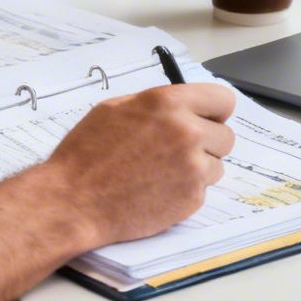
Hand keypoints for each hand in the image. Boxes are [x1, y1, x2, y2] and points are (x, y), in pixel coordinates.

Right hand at [42, 82, 235, 248]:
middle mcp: (187, 131)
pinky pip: (202, 189)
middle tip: (179, 150)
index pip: (223, 99)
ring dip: (198, 168)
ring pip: (217, 164)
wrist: (74, 201)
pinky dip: (186, 191)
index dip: (214, 111)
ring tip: (162, 172)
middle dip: (207, 142)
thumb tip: (180, 106)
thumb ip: (154, 104)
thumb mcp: (114, 109)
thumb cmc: (86, 155)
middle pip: (226, 135)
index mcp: (168, 103)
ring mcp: (193, 167)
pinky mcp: (192, 198)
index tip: (207, 119)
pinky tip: (157, 190)